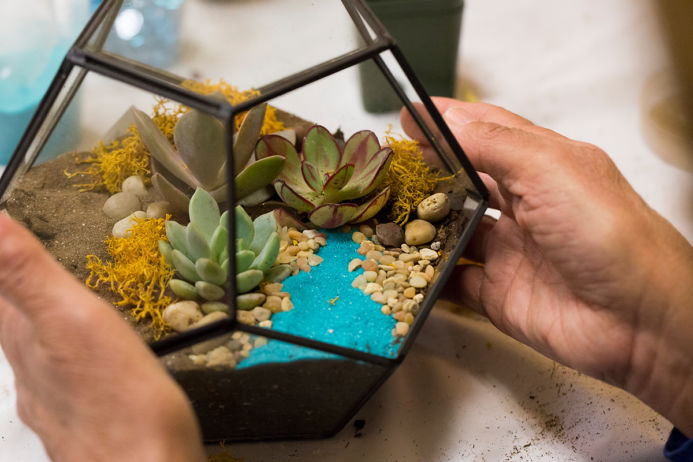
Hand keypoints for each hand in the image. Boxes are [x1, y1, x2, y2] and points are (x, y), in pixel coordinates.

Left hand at [0, 213, 205, 461]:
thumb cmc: (119, 401)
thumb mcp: (75, 321)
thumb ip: (24, 271)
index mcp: (23, 334)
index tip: (4, 215)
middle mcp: (25, 366)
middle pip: (2, 313)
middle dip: (8, 280)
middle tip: (15, 248)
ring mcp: (47, 395)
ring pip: (22, 342)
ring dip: (22, 309)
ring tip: (32, 289)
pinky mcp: (74, 416)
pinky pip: (48, 368)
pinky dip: (50, 343)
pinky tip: (69, 352)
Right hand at [402, 99, 692, 435]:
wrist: (638, 321)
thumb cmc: (609, 234)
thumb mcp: (550, 169)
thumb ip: (492, 143)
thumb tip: (446, 119)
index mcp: (544, 165)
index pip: (486, 133)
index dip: (447, 123)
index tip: (409, 117)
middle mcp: (526, 206)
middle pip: (466, 181)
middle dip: (428, 171)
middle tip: (390, 165)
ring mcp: (512, 251)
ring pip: (454, 231)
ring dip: (423, 222)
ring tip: (386, 211)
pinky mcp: (500, 294)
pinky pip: (454, 281)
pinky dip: (429, 274)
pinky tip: (404, 264)